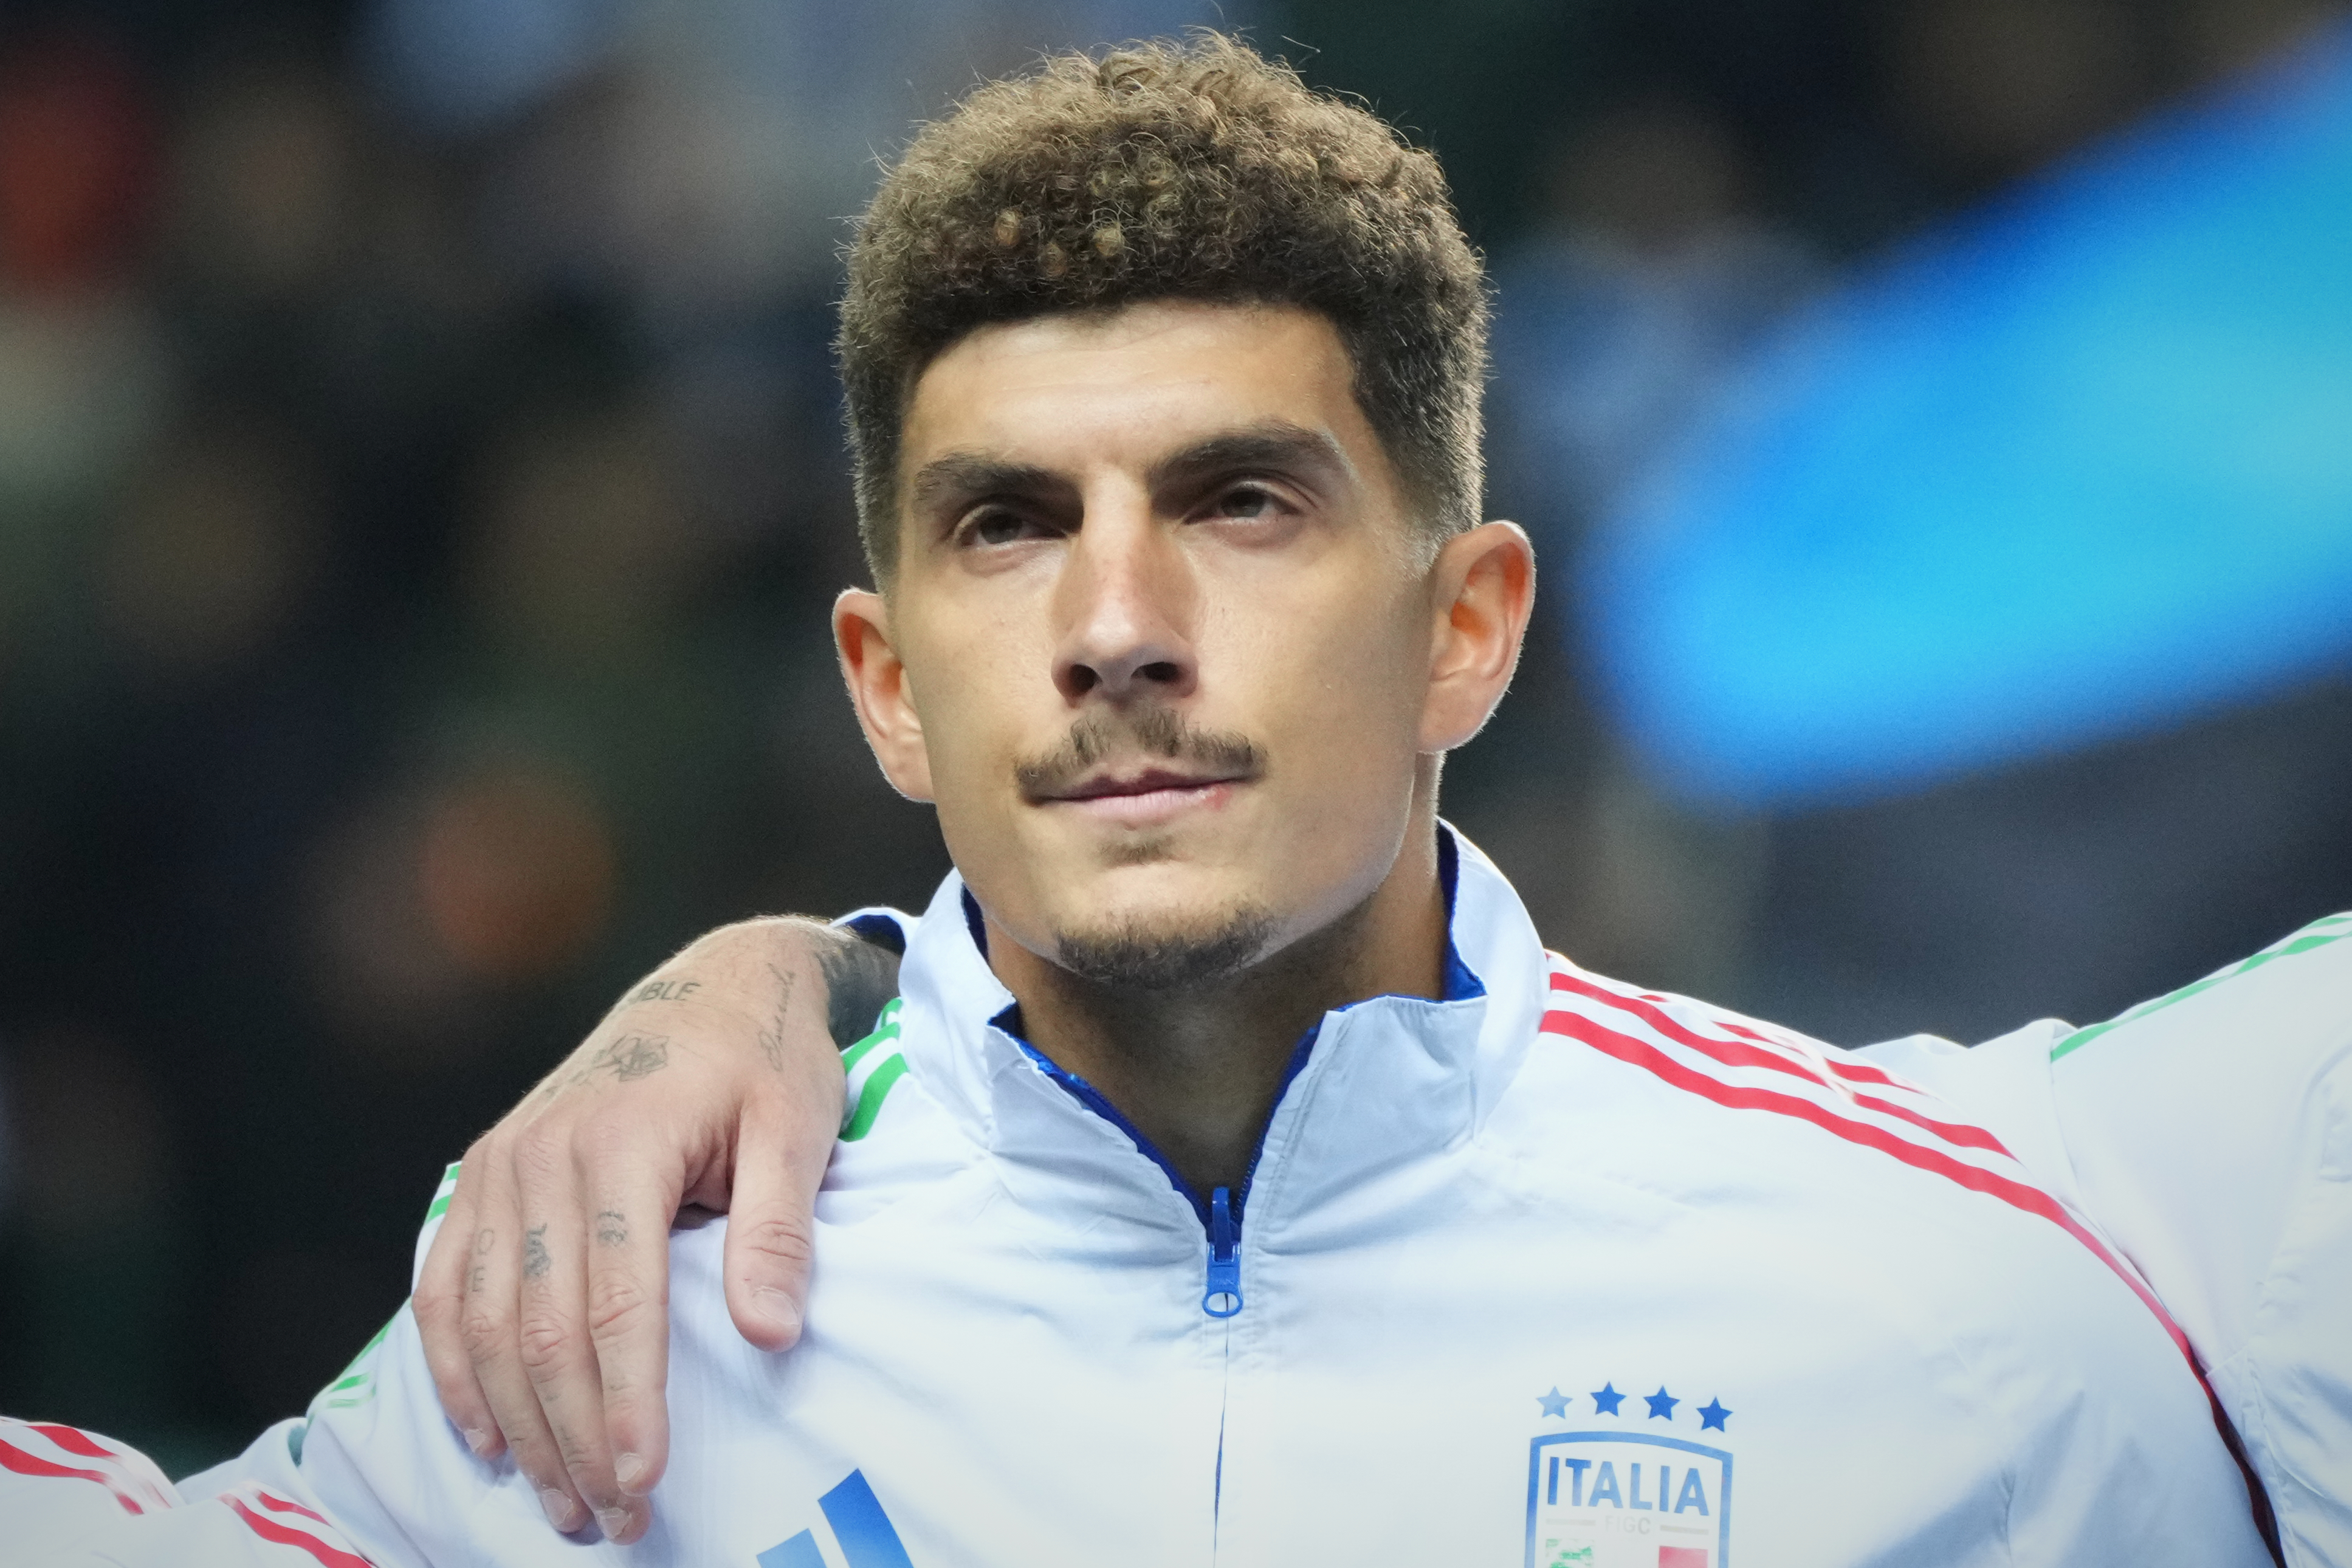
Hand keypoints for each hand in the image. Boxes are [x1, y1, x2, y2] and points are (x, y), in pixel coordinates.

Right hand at [410, 918, 898, 1541]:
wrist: (712, 986)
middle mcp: (542, 1153)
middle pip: (543, 1328)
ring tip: (562, 1502)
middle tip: (613, 1522)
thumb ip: (779, 1230)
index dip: (627, 1403)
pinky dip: (457, 1367)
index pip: (616, 1303)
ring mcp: (501, 1163)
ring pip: (487, 1323)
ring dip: (518, 1424)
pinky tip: (487, 1434)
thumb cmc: (765, 1062)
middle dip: (574, 1438)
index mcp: (625, 1141)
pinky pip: (445, 1285)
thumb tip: (771, 1335)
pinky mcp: (481, 1175)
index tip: (645, 1482)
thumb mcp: (797, 1130)